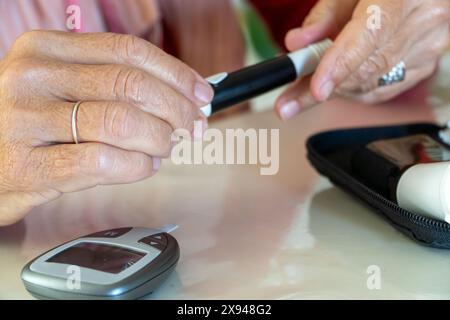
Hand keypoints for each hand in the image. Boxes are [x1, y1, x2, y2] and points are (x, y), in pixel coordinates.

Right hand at [0, 31, 212, 225]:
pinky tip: (142, 166)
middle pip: (131, 85)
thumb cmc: (32, 125)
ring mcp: (26, 121)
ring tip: (163, 148)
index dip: (175, 74)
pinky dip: (137, 166)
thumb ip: (112, 84)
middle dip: (177, 110)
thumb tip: (183, 95)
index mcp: (46, 49)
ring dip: (159, 140)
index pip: (128, 51)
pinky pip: (104, 161)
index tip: (200, 94)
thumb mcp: (61, 88)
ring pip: (122, 122)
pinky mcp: (29, 166)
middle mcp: (33, 77)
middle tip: (192, 128)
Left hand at [275, 0, 449, 119]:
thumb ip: (323, 17)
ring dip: (333, 91)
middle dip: (321, 89)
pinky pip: (381, 92)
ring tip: (305, 91)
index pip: (369, 37)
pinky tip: (336, 86)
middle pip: (367, 68)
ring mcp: (426, 48)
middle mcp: (422, 24)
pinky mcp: (424, 67)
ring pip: (371, 85)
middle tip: (288, 102)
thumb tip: (296, 45)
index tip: (316, 90)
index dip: (340, 66)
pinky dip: (352, 92)